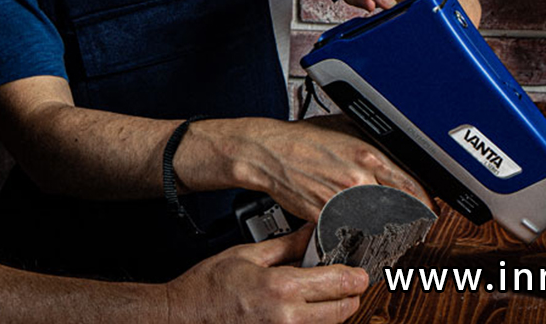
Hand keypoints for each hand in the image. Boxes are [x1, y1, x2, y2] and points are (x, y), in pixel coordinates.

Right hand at [165, 226, 367, 323]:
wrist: (183, 317)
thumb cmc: (208, 287)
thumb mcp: (248, 254)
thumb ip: (286, 245)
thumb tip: (311, 232)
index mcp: (282, 288)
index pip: (336, 283)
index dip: (355, 277)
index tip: (362, 273)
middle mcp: (288, 318)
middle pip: (341, 311)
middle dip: (349, 296)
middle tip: (350, 282)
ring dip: (333, 312)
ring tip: (325, 294)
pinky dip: (313, 322)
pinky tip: (303, 308)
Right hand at [226, 116, 430, 222]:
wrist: (269, 152)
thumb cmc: (303, 139)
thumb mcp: (345, 128)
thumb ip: (372, 142)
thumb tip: (398, 153)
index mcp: (367, 155)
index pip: (410, 185)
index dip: (425, 203)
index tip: (429, 210)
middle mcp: (357, 179)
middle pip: (398, 210)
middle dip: (409, 222)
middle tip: (413, 227)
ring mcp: (340, 200)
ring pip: (376, 225)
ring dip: (385, 233)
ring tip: (388, 235)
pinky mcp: (324, 216)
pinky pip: (349, 232)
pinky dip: (357, 236)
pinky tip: (359, 235)